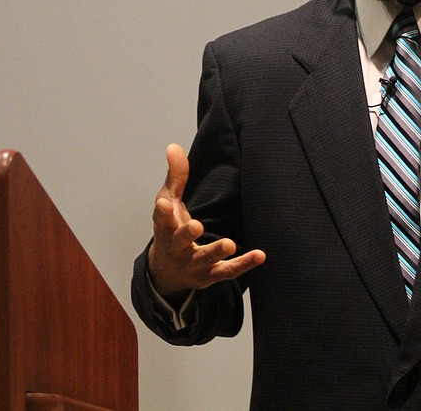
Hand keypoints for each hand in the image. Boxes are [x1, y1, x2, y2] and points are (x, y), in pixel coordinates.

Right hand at [147, 143, 265, 297]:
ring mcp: (193, 264)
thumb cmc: (170, 230)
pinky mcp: (210, 275)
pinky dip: (244, 264)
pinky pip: (228, 271)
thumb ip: (176, 176)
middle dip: (187, 234)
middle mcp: (176, 247)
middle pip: (180, 241)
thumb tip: (173, 146)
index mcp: (165, 228)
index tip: (163, 203)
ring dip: (216, 252)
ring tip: (229, 244)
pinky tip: (260, 255)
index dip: (162, 212)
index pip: (161, 219)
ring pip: (205, 259)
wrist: (167, 273)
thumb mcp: (169, 202)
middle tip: (196, 225)